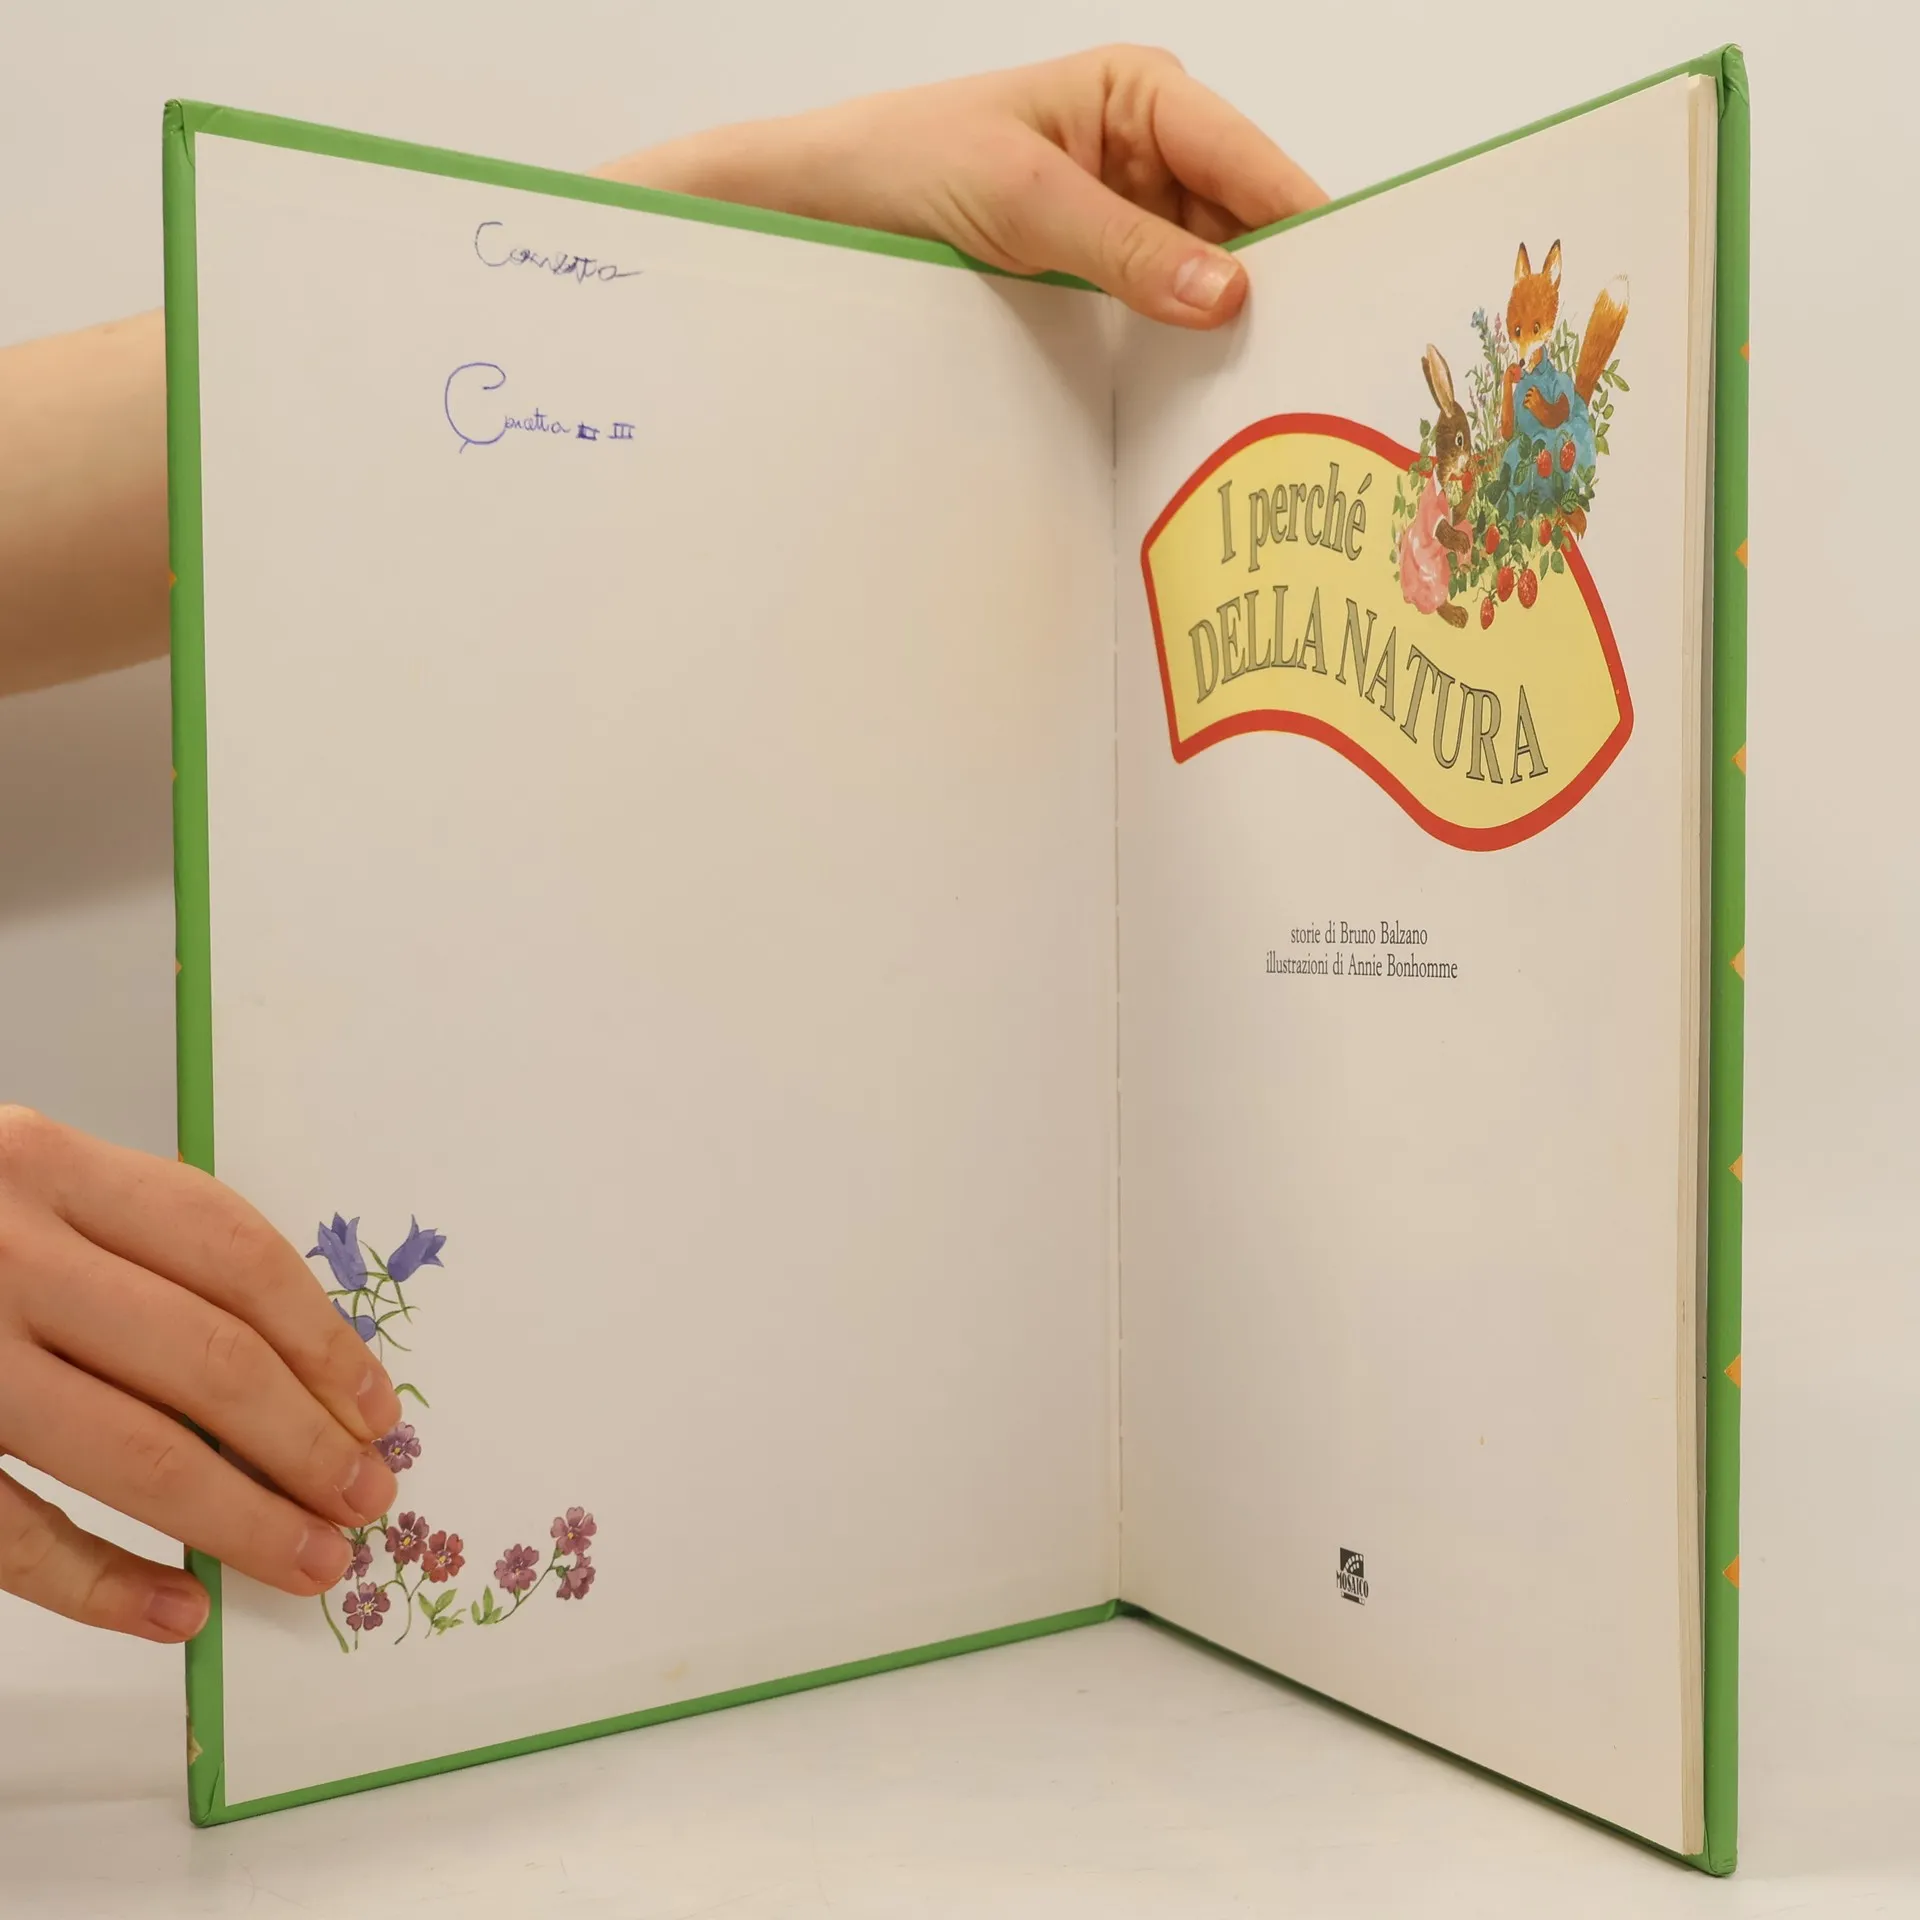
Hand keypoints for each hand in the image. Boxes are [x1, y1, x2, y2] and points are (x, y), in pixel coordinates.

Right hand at [0, 1108, 403, 1640]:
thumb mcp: (22, 1182)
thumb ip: (131, 1244)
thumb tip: (291, 1365)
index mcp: (44, 1164)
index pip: (232, 1255)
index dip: (322, 1340)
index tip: (376, 1409)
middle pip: (203, 1359)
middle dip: (304, 1441)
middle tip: (365, 1498)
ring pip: (129, 1451)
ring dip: (240, 1519)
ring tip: (311, 1561)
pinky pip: (9, 1531)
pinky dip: (101, 1581)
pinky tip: (178, 1609)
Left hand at [600, 45, 1325, 328]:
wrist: (809, 214)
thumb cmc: (901, 166)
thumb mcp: (1022, 199)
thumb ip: (1128, 248)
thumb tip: (1230, 293)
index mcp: (1142, 96)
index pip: (1253, 163)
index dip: (1304, 227)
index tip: (1351, 296)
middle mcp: (1148, 155)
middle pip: (1244, 229)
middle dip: (1276, 291)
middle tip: (1319, 373)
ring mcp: (1124, 223)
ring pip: (1209, 281)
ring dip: (1231, 335)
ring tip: (1273, 399)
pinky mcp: (1093, 281)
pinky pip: (1159, 317)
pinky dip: (1182, 354)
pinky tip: (1205, 400)